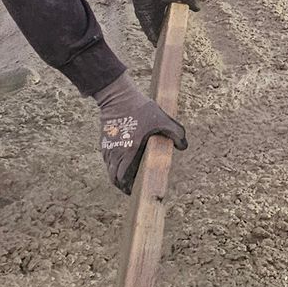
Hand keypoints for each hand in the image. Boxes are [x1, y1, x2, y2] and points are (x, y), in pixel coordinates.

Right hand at [95, 72, 187, 193]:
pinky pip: (107, 159)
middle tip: (132, 187)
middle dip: (122, 185)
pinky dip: (113, 164)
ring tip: (128, 175)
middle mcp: (115, 153)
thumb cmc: (140, 109)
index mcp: (128, 152)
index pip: (122, 178)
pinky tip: (123, 160)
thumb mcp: (163, 119)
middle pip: (113, 177)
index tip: (134, 190)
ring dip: (117, 174)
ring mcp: (107, 147)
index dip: (127, 188)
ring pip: (109, 169)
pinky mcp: (104, 141)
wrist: (118, 96)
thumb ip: (176, 133)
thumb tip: (183, 147)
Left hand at [132, 0, 198, 44]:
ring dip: (158, 38)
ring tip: (164, 46)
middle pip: (162, 28)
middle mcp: (158, 13)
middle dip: (165, 36)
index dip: (173, 28)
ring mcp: (150, 16)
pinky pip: (147, 30)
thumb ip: (190, 0)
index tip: (177, 35)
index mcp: (167, 8)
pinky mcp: (143, 18)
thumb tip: (198, 9)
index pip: (170, 21)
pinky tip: (156, 43)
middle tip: (171, 43)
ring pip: (155, 31)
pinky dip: (151, 36)